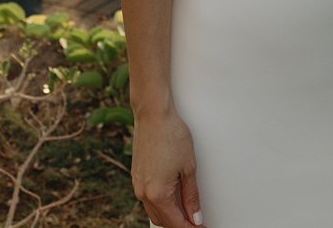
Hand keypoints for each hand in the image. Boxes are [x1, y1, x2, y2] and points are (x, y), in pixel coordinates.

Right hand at [131, 108, 203, 226]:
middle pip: (163, 221)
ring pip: (154, 212)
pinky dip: (161, 205)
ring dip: (170, 216)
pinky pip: (148, 200)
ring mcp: (137, 185)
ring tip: (188, 213)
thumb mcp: (189, 168)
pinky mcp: (136, 177)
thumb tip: (195, 217)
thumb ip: (191, 197)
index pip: (176, 223)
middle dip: (180, 225)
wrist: (153, 115)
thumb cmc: (171, 136)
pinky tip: (173, 200)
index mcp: (158, 194)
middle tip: (197, 222)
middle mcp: (143, 193)